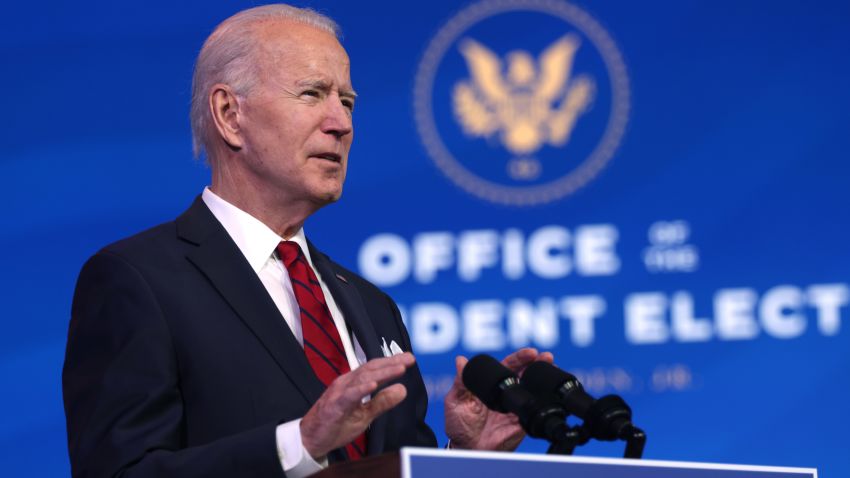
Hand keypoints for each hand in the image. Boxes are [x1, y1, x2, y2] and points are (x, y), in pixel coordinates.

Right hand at [300, 352, 414, 458]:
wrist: (310, 440)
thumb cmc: (336, 424)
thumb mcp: (365, 414)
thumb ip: (382, 402)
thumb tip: (402, 389)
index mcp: (353, 384)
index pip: (375, 369)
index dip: (392, 363)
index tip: (410, 358)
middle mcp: (346, 384)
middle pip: (371, 369)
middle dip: (391, 363)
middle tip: (409, 359)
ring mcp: (338, 393)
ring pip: (362, 379)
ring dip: (382, 373)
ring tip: (398, 369)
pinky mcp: (333, 406)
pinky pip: (348, 396)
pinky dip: (361, 389)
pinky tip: (373, 385)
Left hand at [444, 348, 553, 450]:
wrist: (467, 448)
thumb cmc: (459, 424)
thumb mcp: (456, 400)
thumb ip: (461, 381)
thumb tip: (460, 360)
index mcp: (490, 383)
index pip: (508, 365)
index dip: (519, 357)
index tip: (530, 352)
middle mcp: (505, 392)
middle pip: (524, 373)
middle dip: (537, 363)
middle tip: (546, 356)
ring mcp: (515, 406)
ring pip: (532, 389)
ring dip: (542, 379)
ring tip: (552, 368)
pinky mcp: (521, 421)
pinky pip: (533, 410)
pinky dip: (543, 401)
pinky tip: (548, 393)